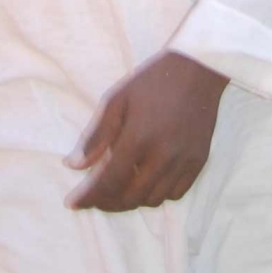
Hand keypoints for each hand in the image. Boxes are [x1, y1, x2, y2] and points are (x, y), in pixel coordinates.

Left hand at [67, 51, 226, 210]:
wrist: (197, 68)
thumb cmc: (151, 81)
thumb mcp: (116, 99)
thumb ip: (95, 135)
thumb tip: (73, 166)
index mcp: (138, 136)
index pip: (109, 181)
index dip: (88, 197)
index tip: (73, 203)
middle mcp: (163, 154)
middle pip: (130, 197)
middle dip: (107, 203)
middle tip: (95, 198)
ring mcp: (184, 160)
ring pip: (153, 200)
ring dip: (132, 201)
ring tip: (118, 190)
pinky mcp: (199, 161)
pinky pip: (176, 194)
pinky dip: (157, 195)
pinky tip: (146, 184)